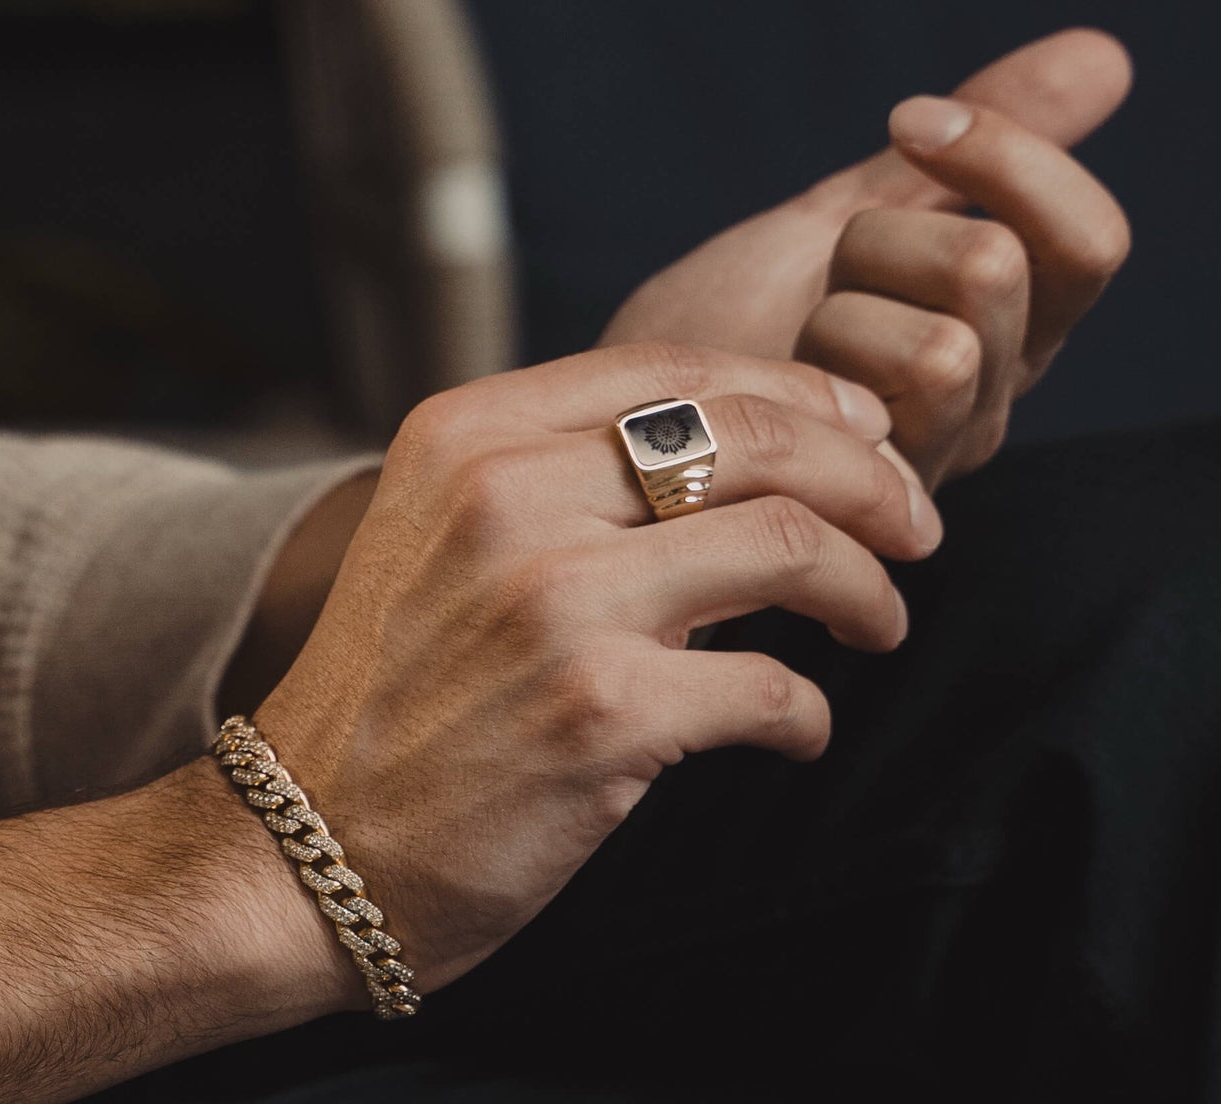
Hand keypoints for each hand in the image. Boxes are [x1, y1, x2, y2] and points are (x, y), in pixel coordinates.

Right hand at [254, 340, 936, 998]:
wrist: (305, 851)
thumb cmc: (394, 699)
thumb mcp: (440, 538)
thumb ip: (557, 475)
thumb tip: (750, 449)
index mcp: (467, 436)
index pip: (678, 367)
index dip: (800, 396)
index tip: (863, 440)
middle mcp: (507, 497)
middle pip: (757, 437)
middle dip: (871, 477)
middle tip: (915, 527)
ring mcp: (554, 602)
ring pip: (791, 542)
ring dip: (868, 587)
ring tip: (879, 623)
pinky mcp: (600, 713)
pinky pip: (773, 687)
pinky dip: (810, 711)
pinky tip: (799, 729)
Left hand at [601, 29, 1132, 486]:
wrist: (629, 422)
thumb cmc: (731, 323)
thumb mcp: (852, 210)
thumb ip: (968, 151)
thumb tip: (1105, 53)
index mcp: (1005, 325)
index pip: (1087, 244)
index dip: (1013, 159)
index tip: (909, 122)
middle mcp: (989, 398)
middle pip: (997, 269)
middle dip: (878, 241)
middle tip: (819, 278)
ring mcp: (935, 460)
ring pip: (946, 348)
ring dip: (840, 315)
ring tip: (793, 349)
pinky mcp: (872, 510)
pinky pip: (871, 416)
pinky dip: (805, 373)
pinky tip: (770, 395)